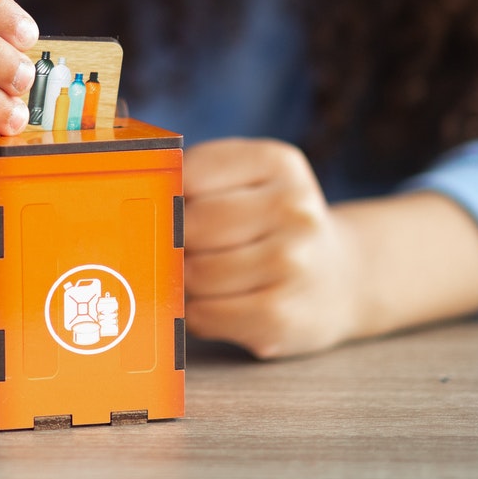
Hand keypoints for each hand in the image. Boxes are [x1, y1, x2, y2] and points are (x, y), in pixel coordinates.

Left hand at [181, 138, 362, 358]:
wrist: (340, 278)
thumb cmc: (268, 225)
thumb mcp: (247, 180)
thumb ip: (197, 178)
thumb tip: (137, 200)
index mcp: (277, 162)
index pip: (189, 176)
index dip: (169, 197)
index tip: (171, 208)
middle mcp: (294, 209)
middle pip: (194, 225)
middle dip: (176, 241)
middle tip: (182, 247)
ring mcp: (294, 263)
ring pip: (197, 273)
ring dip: (184, 280)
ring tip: (200, 276)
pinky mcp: (283, 315)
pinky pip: (207, 314)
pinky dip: (196, 313)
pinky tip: (212, 303)